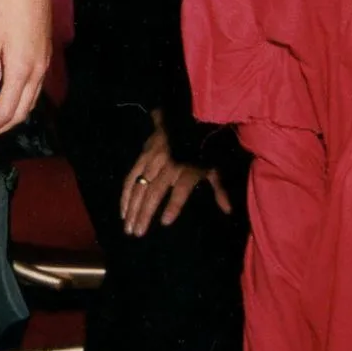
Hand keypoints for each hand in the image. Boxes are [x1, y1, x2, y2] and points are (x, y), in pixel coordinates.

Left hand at [0, 0, 51, 138]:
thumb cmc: (6, 8)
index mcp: (21, 70)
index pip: (6, 111)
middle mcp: (37, 72)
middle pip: (22, 112)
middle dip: (2, 127)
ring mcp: (44, 64)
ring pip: (31, 102)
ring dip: (13, 116)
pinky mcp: (45, 56)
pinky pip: (36, 89)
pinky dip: (22, 101)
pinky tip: (10, 97)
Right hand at [120, 121, 230, 235]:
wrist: (190, 117)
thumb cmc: (204, 146)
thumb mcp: (215, 167)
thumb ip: (219, 189)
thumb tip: (228, 211)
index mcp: (189, 169)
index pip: (180, 190)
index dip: (173, 205)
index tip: (165, 222)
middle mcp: (169, 165)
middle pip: (155, 192)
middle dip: (144, 213)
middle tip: (136, 233)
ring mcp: (154, 159)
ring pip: (140, 186)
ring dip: (132, 206)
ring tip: (127, 225)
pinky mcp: (143, 154)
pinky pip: (131, 175)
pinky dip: (126, 192)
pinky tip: (123, 209)